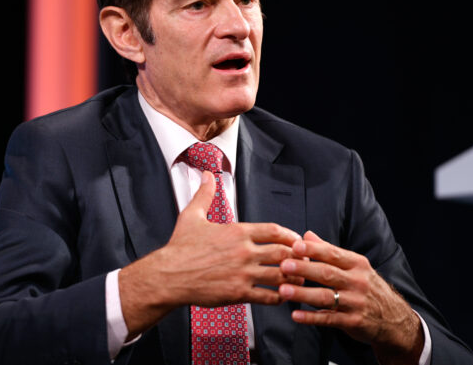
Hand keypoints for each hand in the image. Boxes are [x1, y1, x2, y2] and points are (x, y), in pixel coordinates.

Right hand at [119, 171, 302, 336]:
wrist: (168, 275)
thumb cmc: (180, 248)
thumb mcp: (192, 215)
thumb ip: (204, 194)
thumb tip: (207, 175)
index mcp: (237, 231)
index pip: (275, 230)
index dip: (290, 236)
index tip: (295, 241)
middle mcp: (244, 251)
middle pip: (284, 252)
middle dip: (297, 257)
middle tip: (304, 262)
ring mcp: (243, 273)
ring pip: (280, 275)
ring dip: (292, 278)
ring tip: (297, 281)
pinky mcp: (238, 292)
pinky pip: (267, 296)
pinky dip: (278, 297)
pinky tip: (280, 297)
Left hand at [278, 231, 422, 363]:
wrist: (394, 319)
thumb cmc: (366, 287)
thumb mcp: (354, 266)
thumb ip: (329, 251)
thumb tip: (307, 235)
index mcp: (357, 264)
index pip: (333, 254)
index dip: (314, 250)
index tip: (295, 245)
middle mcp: (358, 282)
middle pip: (327, 274)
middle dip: (304, 269)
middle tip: (284, 265)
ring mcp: (356, 302)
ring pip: (326, 297)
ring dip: (303, 293)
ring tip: (283, 290)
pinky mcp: (354, 322)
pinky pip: (329, 319)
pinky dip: (311, 317)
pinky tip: (295, 315)